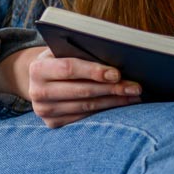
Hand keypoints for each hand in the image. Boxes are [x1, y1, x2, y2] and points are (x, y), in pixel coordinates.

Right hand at [0, 46, 142, 127]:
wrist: (40, 80)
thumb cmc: (60, 59)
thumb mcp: (64, 50)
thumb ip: (82, 51)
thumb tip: (117, 56)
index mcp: (38, 68)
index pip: (69, 69)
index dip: (94, 71)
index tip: (117, 74)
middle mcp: (37, 91)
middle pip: (82, 91)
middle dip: (112, 89)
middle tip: (136, 87)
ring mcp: (44, 111)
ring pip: (87, 107)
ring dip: (114, 101)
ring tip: (134, 95)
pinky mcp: (53, 123)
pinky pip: (85, 117)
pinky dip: (106, 111)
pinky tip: (122, 104)